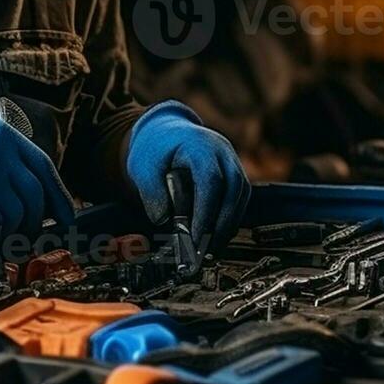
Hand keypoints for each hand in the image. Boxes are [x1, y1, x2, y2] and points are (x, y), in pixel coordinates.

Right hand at [0, 96, 74, 234]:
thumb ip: (1, 157)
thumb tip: (28, 192)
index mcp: (2, 136)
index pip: (44, 169)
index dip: (59, 197)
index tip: (66, 217)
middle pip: (34, 197)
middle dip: (35, 220)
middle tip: (28, 232)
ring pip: (14, 216)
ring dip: (9, 229)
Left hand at [125, 100, 250, 247]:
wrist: (167, 133)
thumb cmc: (155, 149)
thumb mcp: (143, 167)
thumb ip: (151, 192)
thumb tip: (162, 219)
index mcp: (200, 146)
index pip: (210, 180)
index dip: (206, 211)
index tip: (196, 237)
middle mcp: (222, 152)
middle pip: (233, 189)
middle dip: (221, 224)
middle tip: (205, 251)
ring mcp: (232, 161)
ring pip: (241, 195)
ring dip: (228, 225)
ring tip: (210, 250)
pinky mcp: (234, 174)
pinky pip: (239, 198)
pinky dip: (230, 219)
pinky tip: (216, 237)